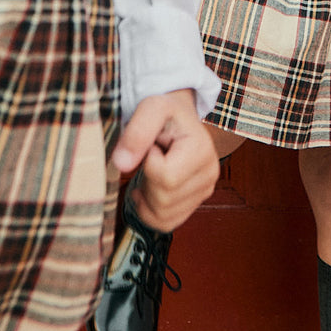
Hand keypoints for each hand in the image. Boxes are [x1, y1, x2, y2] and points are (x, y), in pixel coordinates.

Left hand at [111, 90, 219, 232]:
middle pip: (164, 200)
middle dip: (146, 181)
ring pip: (164, 216)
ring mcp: (204, 191)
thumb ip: (136, 133)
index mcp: (202, 150)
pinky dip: (150, 212)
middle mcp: (209, 174)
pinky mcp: (195, 201)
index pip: (166, 177)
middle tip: (149, 156)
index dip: (148, 162)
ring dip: (147, 198)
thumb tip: (121, 164)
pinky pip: (167, 222)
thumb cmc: (165, 111)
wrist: (177, 115)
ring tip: (149, 170)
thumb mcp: (150, 108)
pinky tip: (146, 190)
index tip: (152, 145)